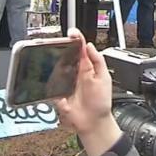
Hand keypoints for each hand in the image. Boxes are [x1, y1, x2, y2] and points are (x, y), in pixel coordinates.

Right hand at [54, 29, 120, 155]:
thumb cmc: (100, 102)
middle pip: (65, 57)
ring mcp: (65, 83)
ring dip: (54, 66)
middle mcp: (75, 73)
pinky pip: (50, 87)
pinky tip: (56, 88)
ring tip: (55, 64)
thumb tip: (90, 45)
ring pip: (55, 69)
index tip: (72, 33)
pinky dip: (51, 86)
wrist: (94, 123)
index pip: (80, 50)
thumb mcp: (104, 79)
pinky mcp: (57, 94)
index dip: (76, 40)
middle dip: (61, 50)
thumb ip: (98, 61)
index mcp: (86, 67)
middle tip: (58, 45)